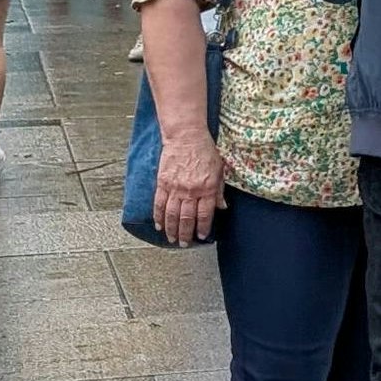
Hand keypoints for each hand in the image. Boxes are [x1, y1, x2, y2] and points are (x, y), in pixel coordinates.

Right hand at [153, 129, 224, 244]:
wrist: (186, 136)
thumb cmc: (205, 151)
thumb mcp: (219, 170)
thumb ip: (219, 190)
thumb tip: (222, 207)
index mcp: (206, 188)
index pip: (205, 214)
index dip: (203, 228)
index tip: (203, 236)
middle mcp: (191, 190)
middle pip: (187, 218)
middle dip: (186, 234)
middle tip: (185, 244)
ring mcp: (175, 188)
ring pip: (172, 214)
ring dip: (172, 229)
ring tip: (172, 239)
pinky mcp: (163, 183)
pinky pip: (159, 204)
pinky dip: (159, 216)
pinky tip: (159, 225)